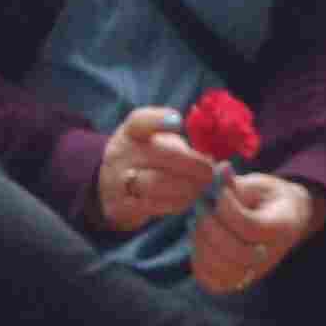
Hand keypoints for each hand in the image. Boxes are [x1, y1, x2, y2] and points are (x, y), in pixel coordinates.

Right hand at [98, 105, 217, 232]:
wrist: (112, 186)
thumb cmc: (147, 158)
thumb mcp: (156, 142)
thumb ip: (180, 146)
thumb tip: (212, 160)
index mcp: (132, 132)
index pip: (140, 121)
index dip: (158, 119)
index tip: (178, 121)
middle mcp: (121, 153)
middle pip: (157, 154)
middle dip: (191, 164)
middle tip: (210, 172)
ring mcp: (118, 180)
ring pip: (155, 183)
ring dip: (186, 187)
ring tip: (203, 188)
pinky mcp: (122, 205)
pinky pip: (153, 205)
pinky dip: (177, 203)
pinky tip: (190, 200)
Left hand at [193, 169, 322, 296]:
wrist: (285, 220)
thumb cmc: (269, 198)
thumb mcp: (259, 184)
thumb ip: (237, 184)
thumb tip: (220, 169)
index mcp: (282, 228)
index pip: (250, 228)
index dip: (227, 209)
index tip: (217, 190)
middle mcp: (269, 256)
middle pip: (236, 254)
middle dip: (210, 228)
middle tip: (201, 205)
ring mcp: (253, 272)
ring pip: (222, 270)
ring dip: (201, 243)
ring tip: (196, 220)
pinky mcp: (236, 280)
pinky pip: (212, 281)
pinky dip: (199, 261)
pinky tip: (198, 238)